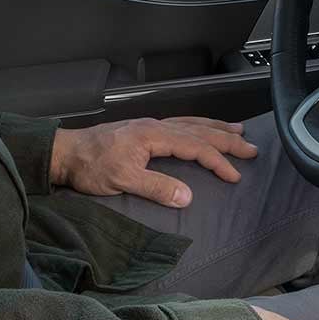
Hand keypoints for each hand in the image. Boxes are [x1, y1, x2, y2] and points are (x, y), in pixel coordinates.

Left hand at [49, 117, 258, 207]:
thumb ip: (156, 187)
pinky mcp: (144, 129)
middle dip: (227, 140)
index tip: (235, 175)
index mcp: (154, 136)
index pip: (196, 147)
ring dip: (216, 127)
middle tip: (251, 148)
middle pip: (200, 130)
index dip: (218, 161)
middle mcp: (156, 126)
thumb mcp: (122, 181)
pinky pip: (180, 123)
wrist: (66, 152)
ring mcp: (150, 125)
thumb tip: (188, 196)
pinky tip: (201, 127)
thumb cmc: (90, 167)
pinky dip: (197, 125)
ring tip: (237, 130)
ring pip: (191, 123)